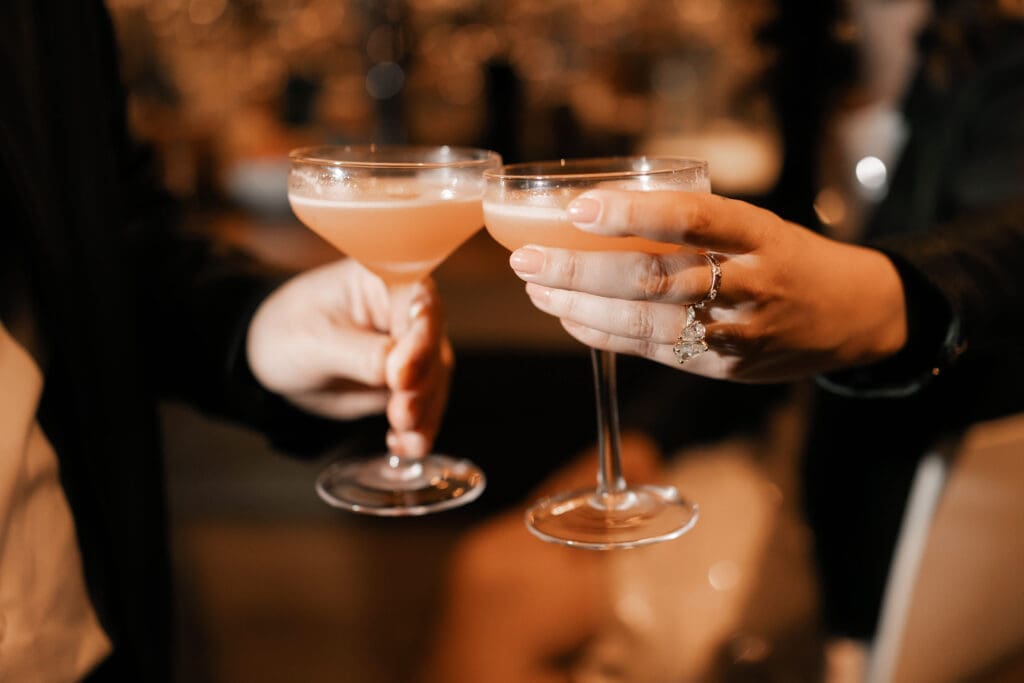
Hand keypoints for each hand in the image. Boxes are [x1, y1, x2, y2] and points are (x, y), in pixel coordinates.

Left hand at [246, 258, 452, 456]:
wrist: (270, 360)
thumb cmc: (287, 331)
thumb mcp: (315, 341)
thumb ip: (361, 354)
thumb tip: (401, 373)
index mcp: (385, 279)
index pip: (419, 305)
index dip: (417, 341)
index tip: (398, 376)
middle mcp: (407, 310)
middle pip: (434, 346)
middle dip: (422, 386)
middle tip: (401, 415)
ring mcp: (412, 348)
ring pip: (436, 381)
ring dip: (424, 414)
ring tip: (403, 438)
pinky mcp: (410, 382)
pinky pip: (425, 406)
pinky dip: (418, 430)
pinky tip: (401, 446)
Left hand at [508, 190, 907, 382]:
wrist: (850, 316)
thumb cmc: (786, 257)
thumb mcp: (755, 226)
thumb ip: (694, 225)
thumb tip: (602, 217)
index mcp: (759, 233)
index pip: (692, 218)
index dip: (633, 214)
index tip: (579, 207)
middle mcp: (751, 283)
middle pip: (654, 277)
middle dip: (580, 269)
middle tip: (527, 259)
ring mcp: (737, 331)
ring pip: (646, 321)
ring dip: (580, 305)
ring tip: (536, 288)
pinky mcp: (723, 366)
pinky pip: (653, 350)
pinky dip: (604, 334)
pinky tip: (569, 318)